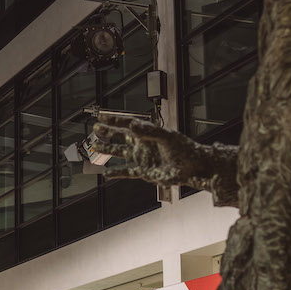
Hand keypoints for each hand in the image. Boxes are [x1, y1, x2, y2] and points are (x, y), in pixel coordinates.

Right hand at [91, 114, 205, 186]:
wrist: (194, 168)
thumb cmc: (186, 150)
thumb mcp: (167, 137)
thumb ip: (149, 131)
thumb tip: (133, 124)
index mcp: (148, 134)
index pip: (127, 124)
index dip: (114, 120)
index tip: (102, 117)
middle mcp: (143, 145)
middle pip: (121, 137)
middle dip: (108, 132)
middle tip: (96, 128)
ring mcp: (143, 158)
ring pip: (121, 153)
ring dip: (108, 150)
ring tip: (97, 146)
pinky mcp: (145, 172)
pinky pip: (127, 172)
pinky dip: (117, 172)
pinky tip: (107, 173)